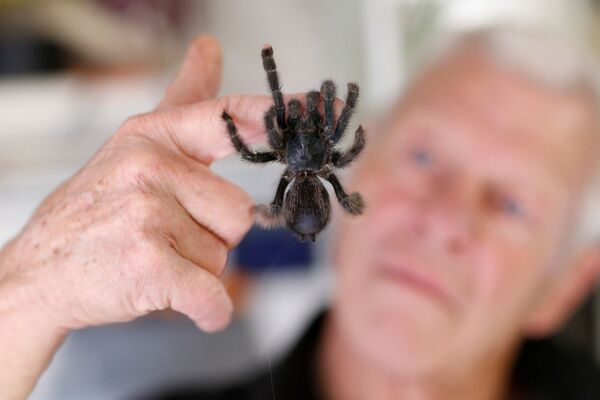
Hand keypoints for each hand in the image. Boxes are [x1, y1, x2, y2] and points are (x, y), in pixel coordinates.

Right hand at [0, 36, 273, 334]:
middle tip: (164, 237)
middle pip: (239, 212)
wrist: (40, 270)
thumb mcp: (135, 149)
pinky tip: (176, 299)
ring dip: (198, 268)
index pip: (224, 118)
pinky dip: (206, 311)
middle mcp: (151, 167)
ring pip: (224, 255)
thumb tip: (208, 48)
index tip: (308, 109)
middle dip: (211, 236)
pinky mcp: (148, 264)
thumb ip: (181, 103)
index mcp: (153, 137)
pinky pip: (213, 297)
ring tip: (153, 258)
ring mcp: (147, 214)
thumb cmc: (95, 212)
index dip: (268, 116)